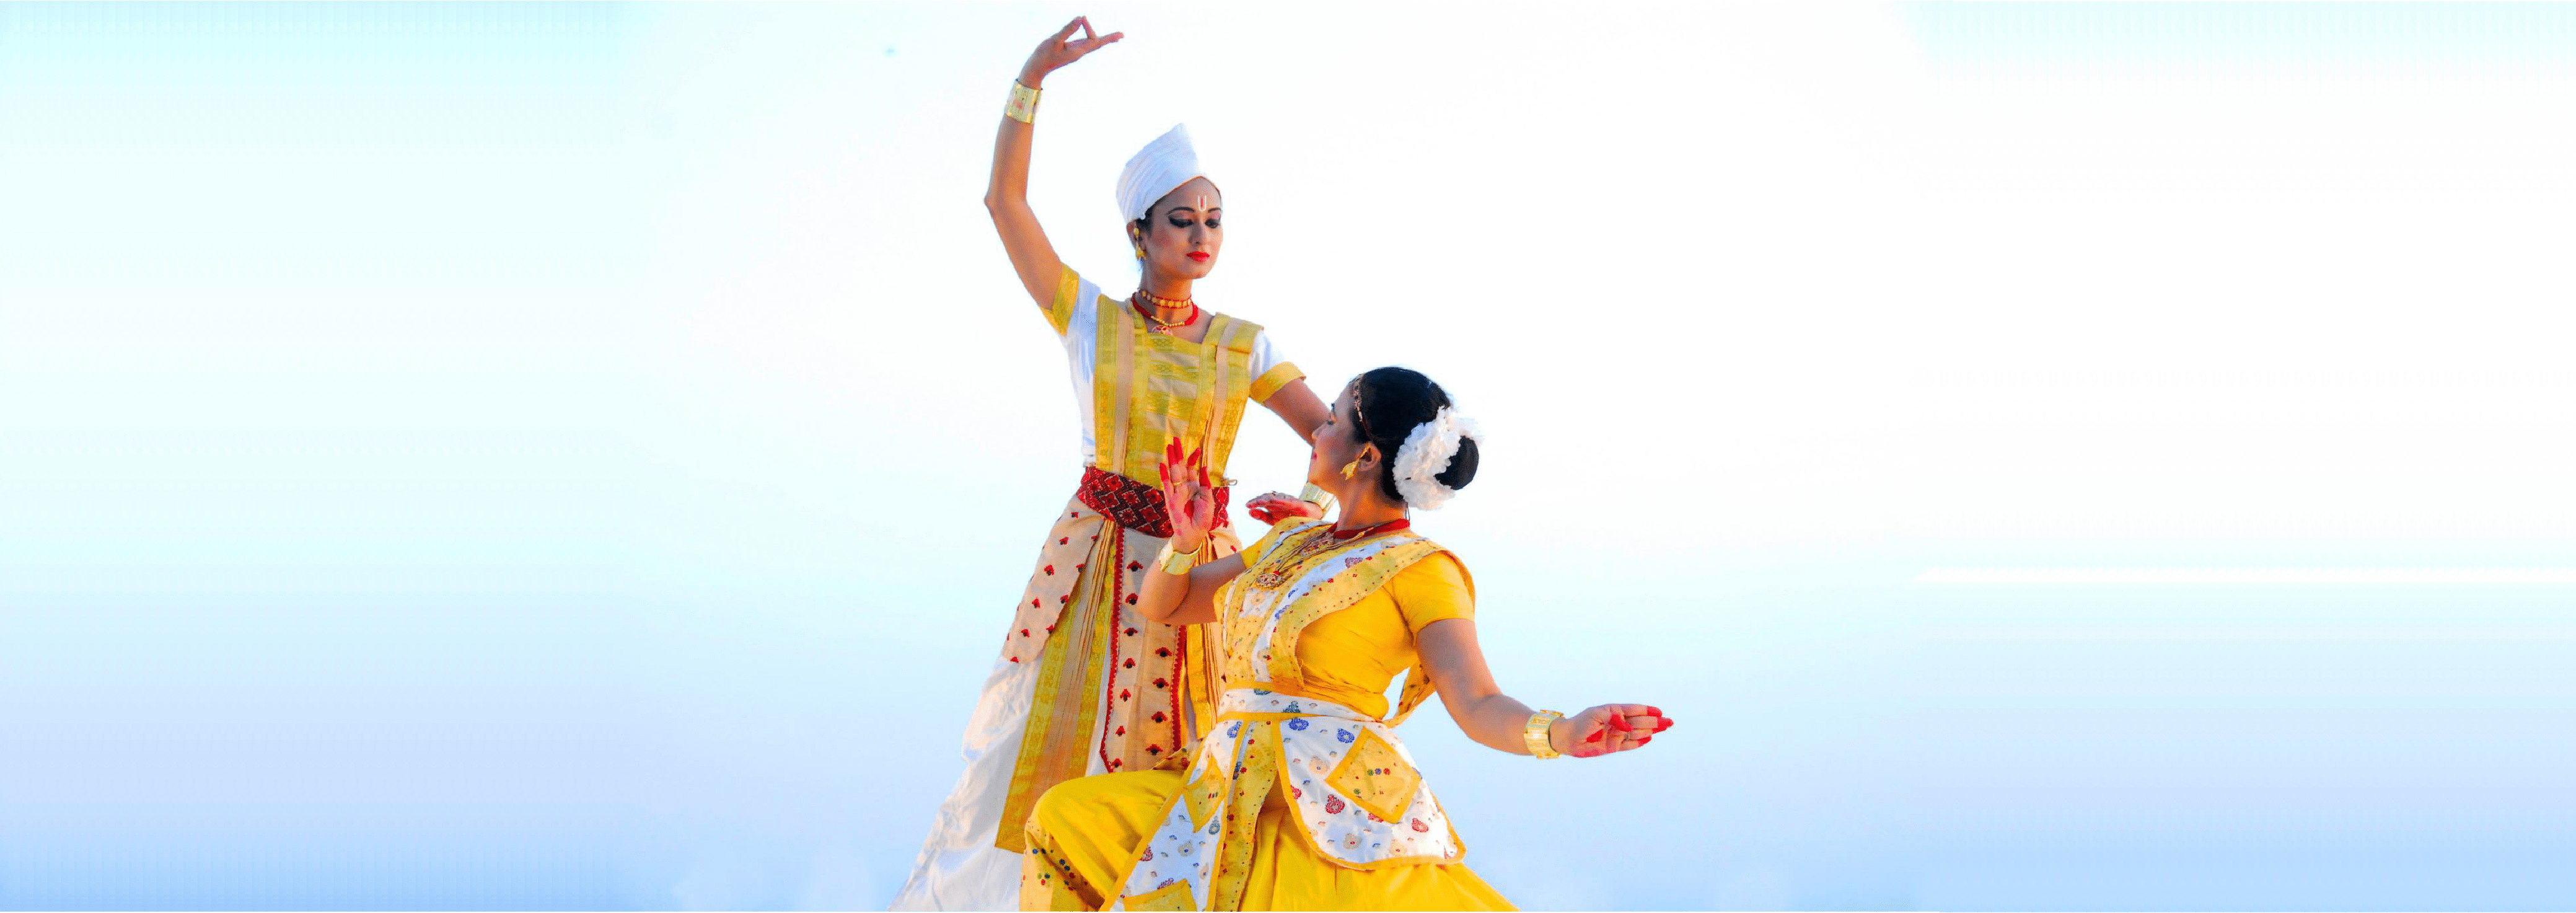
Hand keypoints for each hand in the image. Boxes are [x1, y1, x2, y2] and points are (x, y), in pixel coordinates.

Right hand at [1019, 16, 1121, 87]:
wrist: (1036, 69)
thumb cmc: (1044, 55)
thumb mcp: (1055, 40)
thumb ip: (1068, 29)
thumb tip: (1080, 18)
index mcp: (1078, 52)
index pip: (1092, 38)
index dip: (1089, 27)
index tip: (1081, 18)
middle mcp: (1079, 53)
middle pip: (1098, 44)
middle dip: (1110, 39)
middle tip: (1122, 35)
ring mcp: (1075, 52)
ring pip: (1093, 44)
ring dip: (1105, 40)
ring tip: (1116, 38)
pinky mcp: (1070, 50)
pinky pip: (1085, 44)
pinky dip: (1093, 39)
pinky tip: (1095, 39)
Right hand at [1157, 439, 1218, 551]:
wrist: (1195, 533)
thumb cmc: (1203, 518)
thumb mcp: (1209, 500)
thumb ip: (1206, 484)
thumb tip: (1204, 467)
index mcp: (1194, 486)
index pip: (1192, 469)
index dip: (1193, 459)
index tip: (1197, 449)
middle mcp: (1184, 487)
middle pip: (1180, 466)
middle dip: (1178, 453)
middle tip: (1175, 439)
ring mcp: (1176, 492)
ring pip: (1173, 472)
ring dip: (1171, 460)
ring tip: (1169, 447)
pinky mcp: (1170, 499)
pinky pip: (1166, 485)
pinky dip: (1164, 475)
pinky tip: (1162, 465)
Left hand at [1243, 491, 1323, 525]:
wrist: (1309, 520)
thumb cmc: (1290, 519)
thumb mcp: (1273, 520)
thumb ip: (1262, 516)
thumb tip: (1249, 511)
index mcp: (1272, 505)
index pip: (1261, 502)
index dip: (1254, 502)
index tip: (1247, 505)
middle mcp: (1278, 501)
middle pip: (1266, 498)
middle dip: (1258, 500)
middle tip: (1251, 504)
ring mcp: (1286, 501)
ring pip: (1275, 497)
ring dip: (1266, 498)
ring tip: (1259, 502)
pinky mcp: (1295, 503)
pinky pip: (1287, 501)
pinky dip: (1280, 500)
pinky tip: (1274, 501)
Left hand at [1550, 704, 1670, 758]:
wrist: (1568, 738)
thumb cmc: (1581, 722)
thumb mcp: (1595, 715)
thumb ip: (1613, 718)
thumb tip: (1627, 726)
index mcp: (1614, 711)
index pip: (1634, 710)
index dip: (1647, 711)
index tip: (1659, 712)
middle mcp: (1618, 723)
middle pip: (1639, 722)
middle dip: (1654, 722)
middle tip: (1669, 722)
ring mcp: (1617, 735)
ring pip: (1637, 733)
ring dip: (1650, 730)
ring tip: (1663, 728)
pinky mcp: (1614, 747)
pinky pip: (1629, 745)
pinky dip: (1639, 742)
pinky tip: (1649, 738)